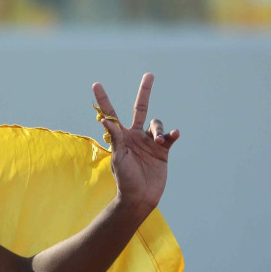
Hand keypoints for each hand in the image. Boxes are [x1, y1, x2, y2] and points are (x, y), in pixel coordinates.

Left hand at [93, 73, 179, 211]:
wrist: (140, 196)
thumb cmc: (125, 178)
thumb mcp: (118, 157)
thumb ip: (116, 138)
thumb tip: (106, 120)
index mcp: (120, 137)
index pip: (111, 114)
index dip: (103, 100)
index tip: (96, 85)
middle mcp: (135, 136)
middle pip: (139, 109)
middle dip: (144, 92)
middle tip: (149, 75)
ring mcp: (149, 142)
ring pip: (157, 124)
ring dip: (159, 129)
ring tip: (159, 141)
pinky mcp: (163, 150)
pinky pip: (170, 136)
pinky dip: (172, 134)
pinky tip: (174, 135)